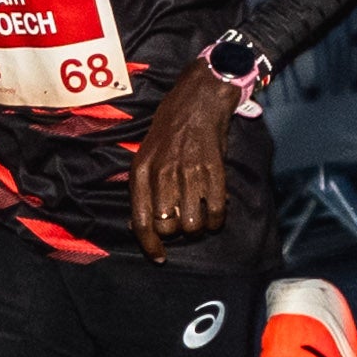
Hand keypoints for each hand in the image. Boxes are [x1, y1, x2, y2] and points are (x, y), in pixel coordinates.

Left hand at [129, 59, 236, 257]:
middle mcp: (163, 174)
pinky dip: (216, 220)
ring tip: (198, 216)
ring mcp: (190, 172)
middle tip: (181, 221)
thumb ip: (143, 188)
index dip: (150, 245)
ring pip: (192, 224)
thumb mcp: (145, 154)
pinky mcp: (214, 171)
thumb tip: (141, 225)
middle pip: (168, 227)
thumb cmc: (169, 129)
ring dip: (197, 227)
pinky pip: (216, 212)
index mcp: (142, 171)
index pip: (141, 220)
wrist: (198, 99)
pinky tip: (214, 214)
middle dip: (175, 231)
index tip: (159, 257)